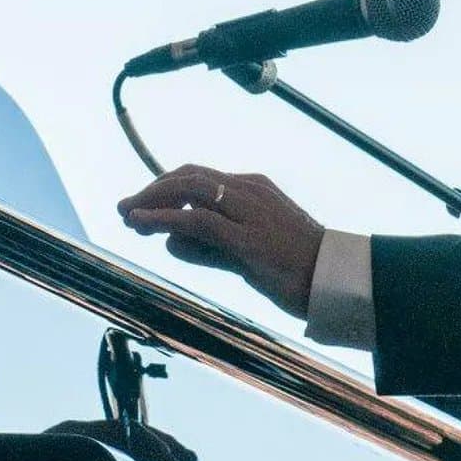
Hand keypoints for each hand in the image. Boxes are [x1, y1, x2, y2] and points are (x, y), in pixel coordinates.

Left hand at [118, 165, 323, 318]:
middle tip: (125, 209)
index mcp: (255, 189)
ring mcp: (250, 211)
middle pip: (189, 176)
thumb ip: (208, 247)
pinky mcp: (247, 238)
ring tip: (127, 216)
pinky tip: (141, 223)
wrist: (336, 283)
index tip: (141, 206)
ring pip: (190, 190)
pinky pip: (197, 219)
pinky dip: (163, 218)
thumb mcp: (245, 255)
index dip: (166, 188)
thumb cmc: (299, 272)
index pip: (201, 178)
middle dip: (152, 190)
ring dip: (151, 200)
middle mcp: (251, 191)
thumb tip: (169, 241)